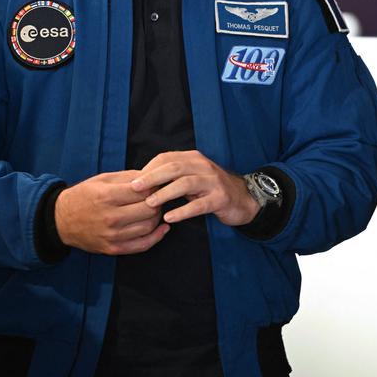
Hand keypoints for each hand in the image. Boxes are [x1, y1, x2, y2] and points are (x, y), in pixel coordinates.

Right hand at [54, 170, 169, 254]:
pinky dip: (156, 237)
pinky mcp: (113, 249)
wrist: (61, 221)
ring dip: (157, 217)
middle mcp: (110, 217)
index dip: (154, 186)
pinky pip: (142, 245)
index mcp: (107, 196)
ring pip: (148, 226)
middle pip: (148, 209)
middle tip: (160, 195)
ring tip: (157, 209)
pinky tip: (162, 228)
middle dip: (158, 200)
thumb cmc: (83, 196)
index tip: (158, 183)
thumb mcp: (102, 179)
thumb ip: (127, 177)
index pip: (142, 191)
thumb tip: (151, 176)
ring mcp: (112, 235)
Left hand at [130, 150, 259, 226]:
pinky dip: (182, 211)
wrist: (243, 199)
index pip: (166, 158)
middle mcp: (203, 166)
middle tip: (135, 188)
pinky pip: (199, 205)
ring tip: (149, 204)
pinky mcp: (220, 199)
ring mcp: (213, 182)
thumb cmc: (209, 189)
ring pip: (185, 184)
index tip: (133, 181)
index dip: (149, 169)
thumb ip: (172, 176)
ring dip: (165, 193)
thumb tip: (143, 181)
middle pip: (173, 167)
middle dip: (152, 177)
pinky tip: (170, 218)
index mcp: (193, 158)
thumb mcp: (191, 177)